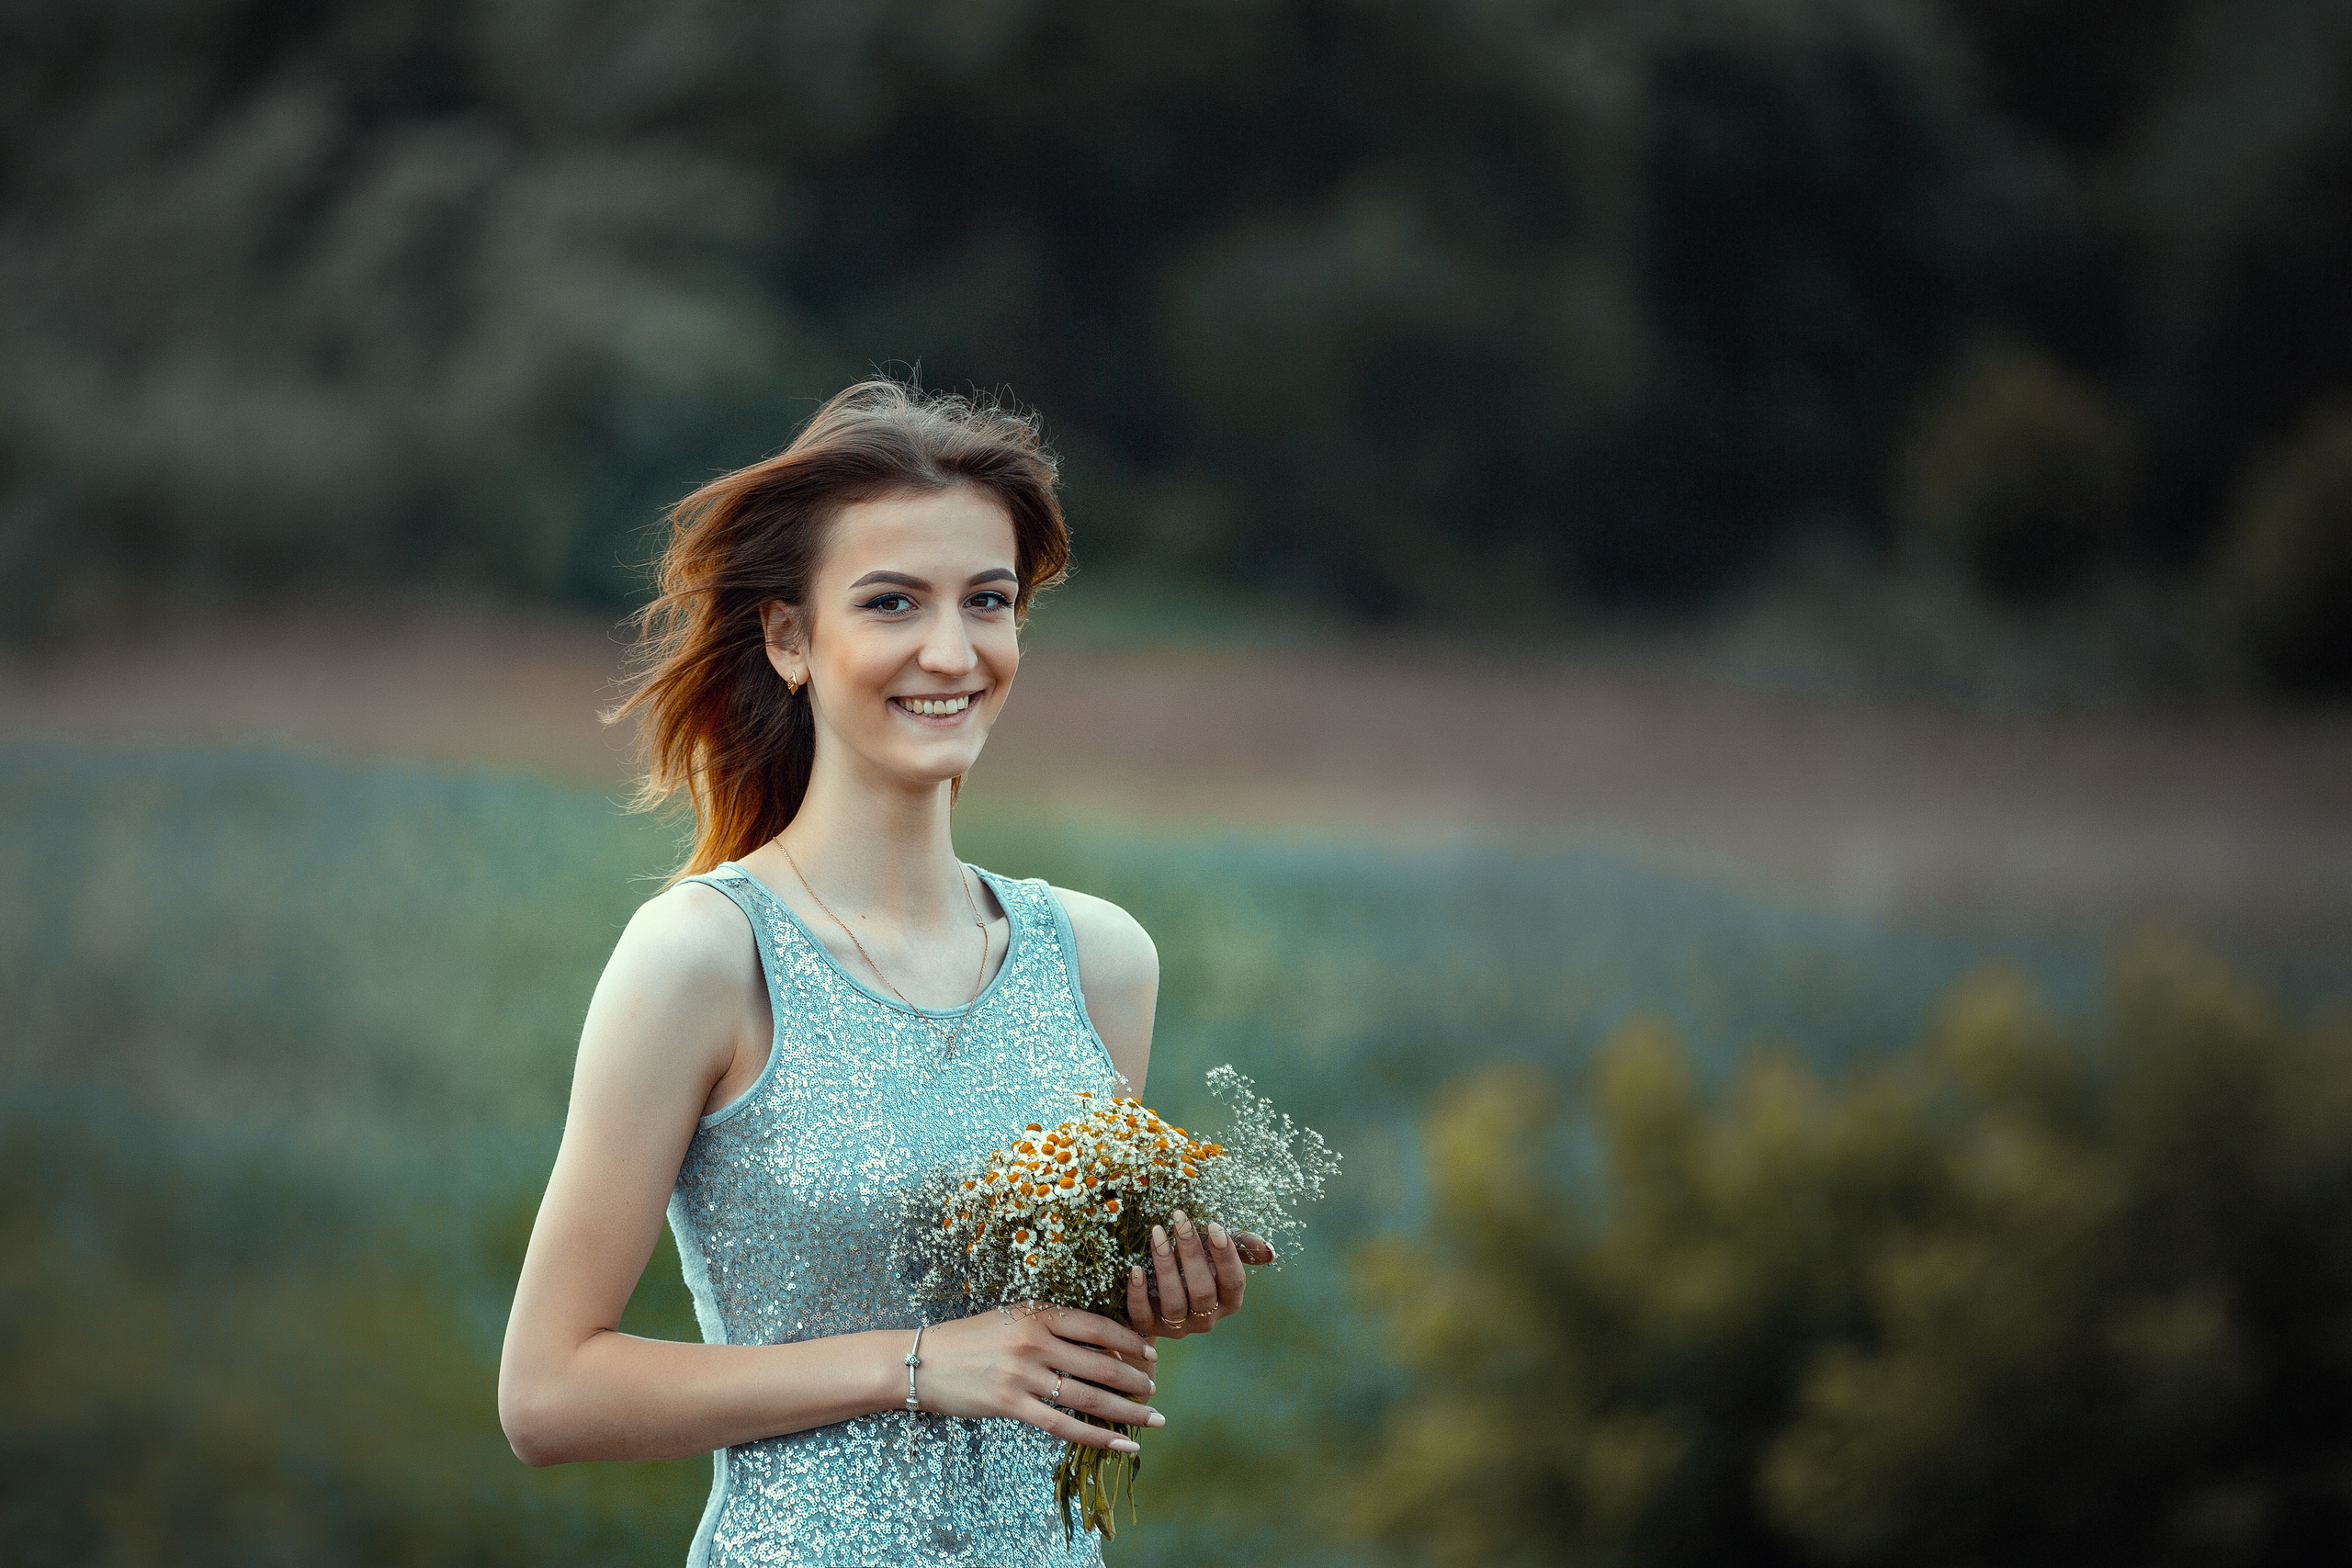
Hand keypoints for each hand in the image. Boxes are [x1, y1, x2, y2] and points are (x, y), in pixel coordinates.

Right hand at [912, 1303, 1162, 1451]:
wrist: (923, 1361)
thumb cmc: (970, 1338)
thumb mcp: (1012, 1318)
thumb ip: (1050, 1327)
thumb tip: (1099, 1344)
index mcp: (1037, 1314)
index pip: (1096, 1325)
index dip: (1129, 1340)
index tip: (1151, 1352)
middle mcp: (1034, 1342)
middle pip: (1099, 1362)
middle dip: (1135, 1378)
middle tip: (1156, 1389)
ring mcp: (1023, 1375)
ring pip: (1087, 1396)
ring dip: (1126, 1410)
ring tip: (1151, 1418)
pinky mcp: (1011, 1405)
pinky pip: (1063, 1426)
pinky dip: (1097, 1437)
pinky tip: (1122, 1444)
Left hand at [1125, 1210, 1276, 1340]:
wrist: (1159, 1291)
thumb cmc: (1194, 1263)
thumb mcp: (1216, 1250)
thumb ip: (1241, 1246)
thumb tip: (1270, 1252)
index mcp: (1228, 1301)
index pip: (1234, 1283)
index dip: (1226, 1256)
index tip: (1213, 1225)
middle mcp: (1206, 1318)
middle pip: (1203, 1291)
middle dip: (1192, 1253)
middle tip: (1180, 1220)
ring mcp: (1178, 1326)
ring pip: (1174, 1303)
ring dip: (1165, 1266)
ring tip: (1157, 1234)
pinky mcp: (1149, 1327)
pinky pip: (1143, 1316)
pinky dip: (1138, 1293)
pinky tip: (1136, 1268)